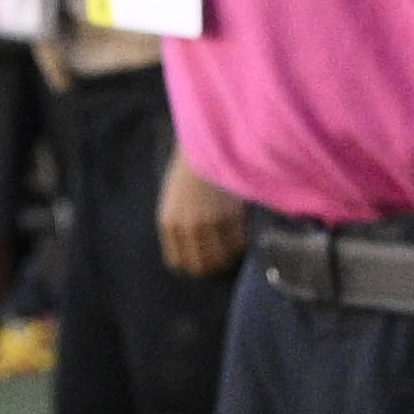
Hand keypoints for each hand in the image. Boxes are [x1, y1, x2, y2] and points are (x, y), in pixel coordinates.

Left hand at [156, 149, 246, 282]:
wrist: (207, 146)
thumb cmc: (191, 171)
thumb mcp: (175, 200)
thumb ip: (180, 225)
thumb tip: (195, 252)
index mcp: (169, 223)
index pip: (178, 262)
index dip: (193, 265)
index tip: (205, 260)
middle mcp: (186, 228)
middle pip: (201, 267)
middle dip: (213, 266)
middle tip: (225, 257)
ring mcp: (209, 224)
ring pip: (222, 259)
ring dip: (230, 256)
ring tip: (236, 245)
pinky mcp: (230, 217)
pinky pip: (239, 243)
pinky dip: (243, 243)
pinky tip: (245, 232)